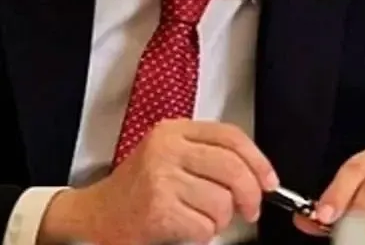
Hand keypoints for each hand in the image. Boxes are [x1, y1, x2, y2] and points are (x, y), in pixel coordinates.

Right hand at [41, 119, 278, 244]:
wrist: (96, 217)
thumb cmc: (138, 190)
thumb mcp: (169, 156)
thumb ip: (207, 156)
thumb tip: (258, 176)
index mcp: (173, 131)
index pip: (230, 136)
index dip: (258, 160)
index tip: (269, 182)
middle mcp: (166, 149)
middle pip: (233, 168)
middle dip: (249, 195)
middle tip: (249, 211)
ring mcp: (161, 179)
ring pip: (222, 202)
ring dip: (219, 220)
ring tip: (200, 218)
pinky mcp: (158, 210)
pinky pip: (205, 225)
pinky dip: (203, 233)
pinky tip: (185, 228)